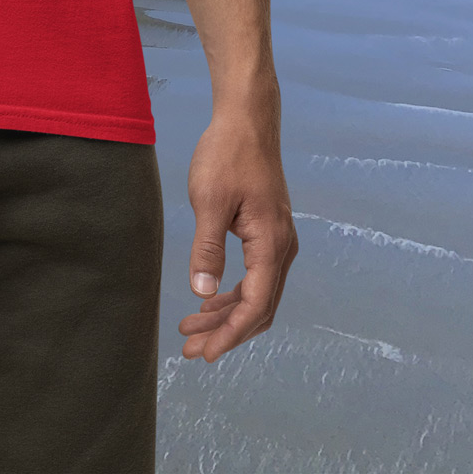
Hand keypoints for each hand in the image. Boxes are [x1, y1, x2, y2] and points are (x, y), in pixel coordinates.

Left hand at [177, 99, 298, 361]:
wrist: (247, 120)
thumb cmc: (227, 154)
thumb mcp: (209, 201)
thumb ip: (207, 249)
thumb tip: (202, 293)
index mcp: (271, 244)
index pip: (255, 305)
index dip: (230, 334)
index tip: (204, 353)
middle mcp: (281, 248)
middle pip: (258, 307)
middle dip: (226, 331)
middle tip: (191, 349)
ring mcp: (278, 240)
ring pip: (257, 293)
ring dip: (227, 314)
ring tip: (192, 328)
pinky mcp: (268, 232)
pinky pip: (255, 275)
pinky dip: (233, 293)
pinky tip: (209, 298)